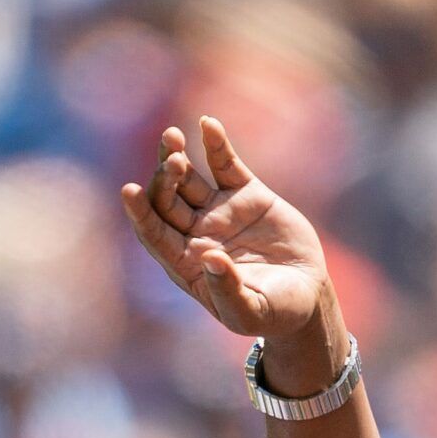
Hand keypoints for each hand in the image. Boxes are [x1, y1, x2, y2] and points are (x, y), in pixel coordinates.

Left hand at [120, 118, 334, 358]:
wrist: (307, 296)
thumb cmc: (273, 313)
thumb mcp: (251, 312)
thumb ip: (229, 292)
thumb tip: (210, 259)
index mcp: (187, 263)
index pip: (154, 234)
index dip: (141, 213)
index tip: (130, 191)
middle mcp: (196, 233)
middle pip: (166, 199)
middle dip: (164, 178)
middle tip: (172, 161)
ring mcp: (219, 211)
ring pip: (188, 178)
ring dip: (177, 156)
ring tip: (172, 136)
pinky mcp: (245, 194)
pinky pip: (224, 164)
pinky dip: (216, 144)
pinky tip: (208, 123)